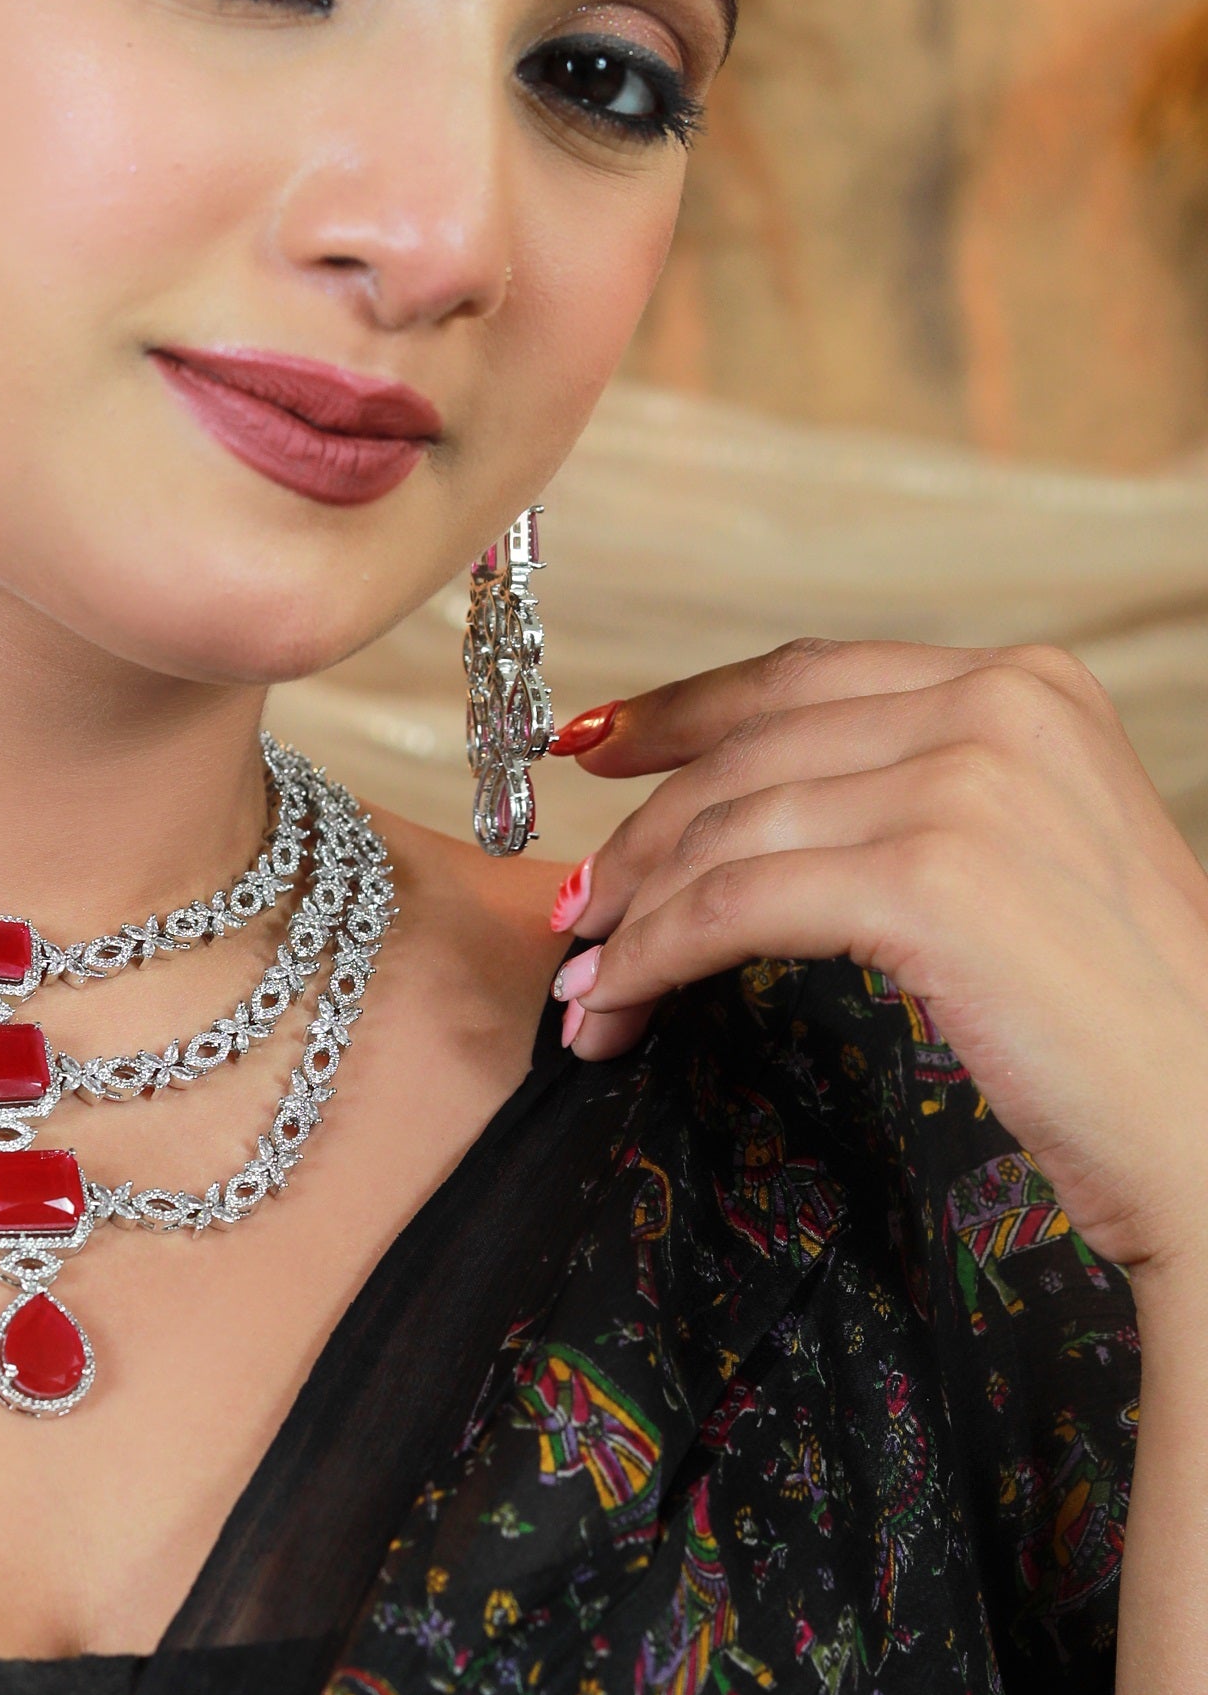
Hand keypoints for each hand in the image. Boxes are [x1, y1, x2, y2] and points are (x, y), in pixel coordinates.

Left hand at [550, 640, 1207, 1282]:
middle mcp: (997, 707)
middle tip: (574, 907)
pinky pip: (733, 906)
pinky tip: (621, 1004)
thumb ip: (924, 793)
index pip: (807, 676)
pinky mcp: (927, 882)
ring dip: (633, 911)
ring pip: (728, 829)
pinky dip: (656, 956)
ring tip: (587, 982)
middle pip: (751, 750)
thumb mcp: (1036, 853)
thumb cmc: (1120, 1018)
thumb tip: (755, 804)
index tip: (595, 747)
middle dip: (640, 833)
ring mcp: (964, 786)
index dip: (683, 711)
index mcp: (1027, 684)